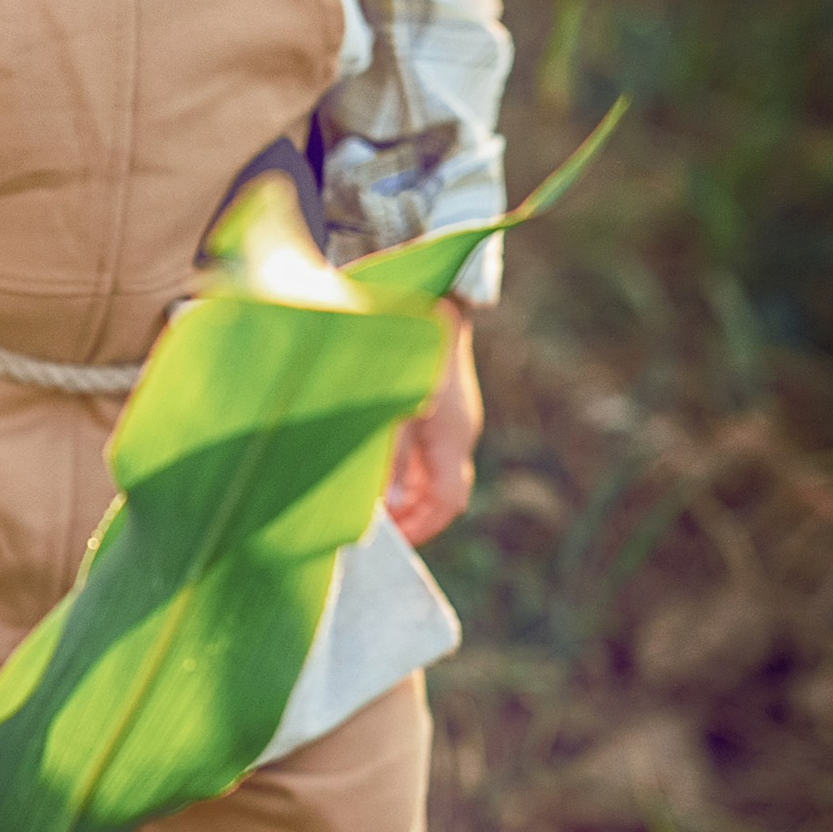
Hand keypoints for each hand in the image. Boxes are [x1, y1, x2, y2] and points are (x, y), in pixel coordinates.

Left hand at [385, 299, 479, 547]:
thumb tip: (380, 503)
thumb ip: (384, 456)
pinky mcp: (441, 404)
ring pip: (435, 473)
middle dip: (413, 517)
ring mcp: (453, 417)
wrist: (431, 289)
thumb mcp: (388, 407)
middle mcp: (459, 431)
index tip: (389, 541)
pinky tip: (379, 472)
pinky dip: (407, 470)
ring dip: (407, 494)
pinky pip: (430, 451)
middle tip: (376, 529)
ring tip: (373, 506)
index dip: (420, 529)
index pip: (446, 503)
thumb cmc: (404, 346)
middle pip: (444, 493)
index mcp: (451, 436)